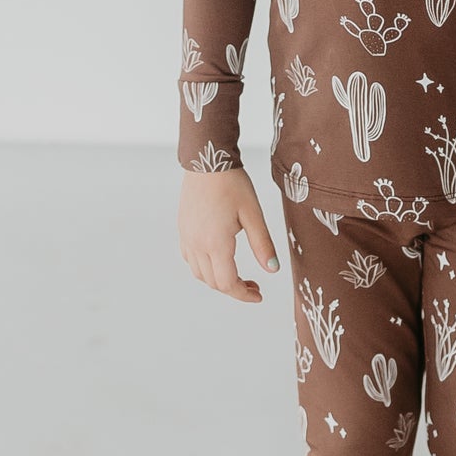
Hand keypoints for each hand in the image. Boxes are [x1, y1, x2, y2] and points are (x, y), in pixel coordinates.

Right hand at [177, 164, 280, 301]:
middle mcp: (197, 244)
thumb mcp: (253, 214)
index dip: (244, 294)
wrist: (207, 160)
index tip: (258, 294)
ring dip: (218, 280)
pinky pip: (190, 259)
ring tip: (238, 274)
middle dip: (234, 289)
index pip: (227, 283)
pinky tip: (219, 258)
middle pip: (213, 282)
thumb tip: (272, 270)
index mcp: (216, 243)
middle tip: (254, 284)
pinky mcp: (183, 229)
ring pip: (200, 274)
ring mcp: (187, 237)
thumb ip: (263, 244)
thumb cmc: (232, 183)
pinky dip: (205, 267)